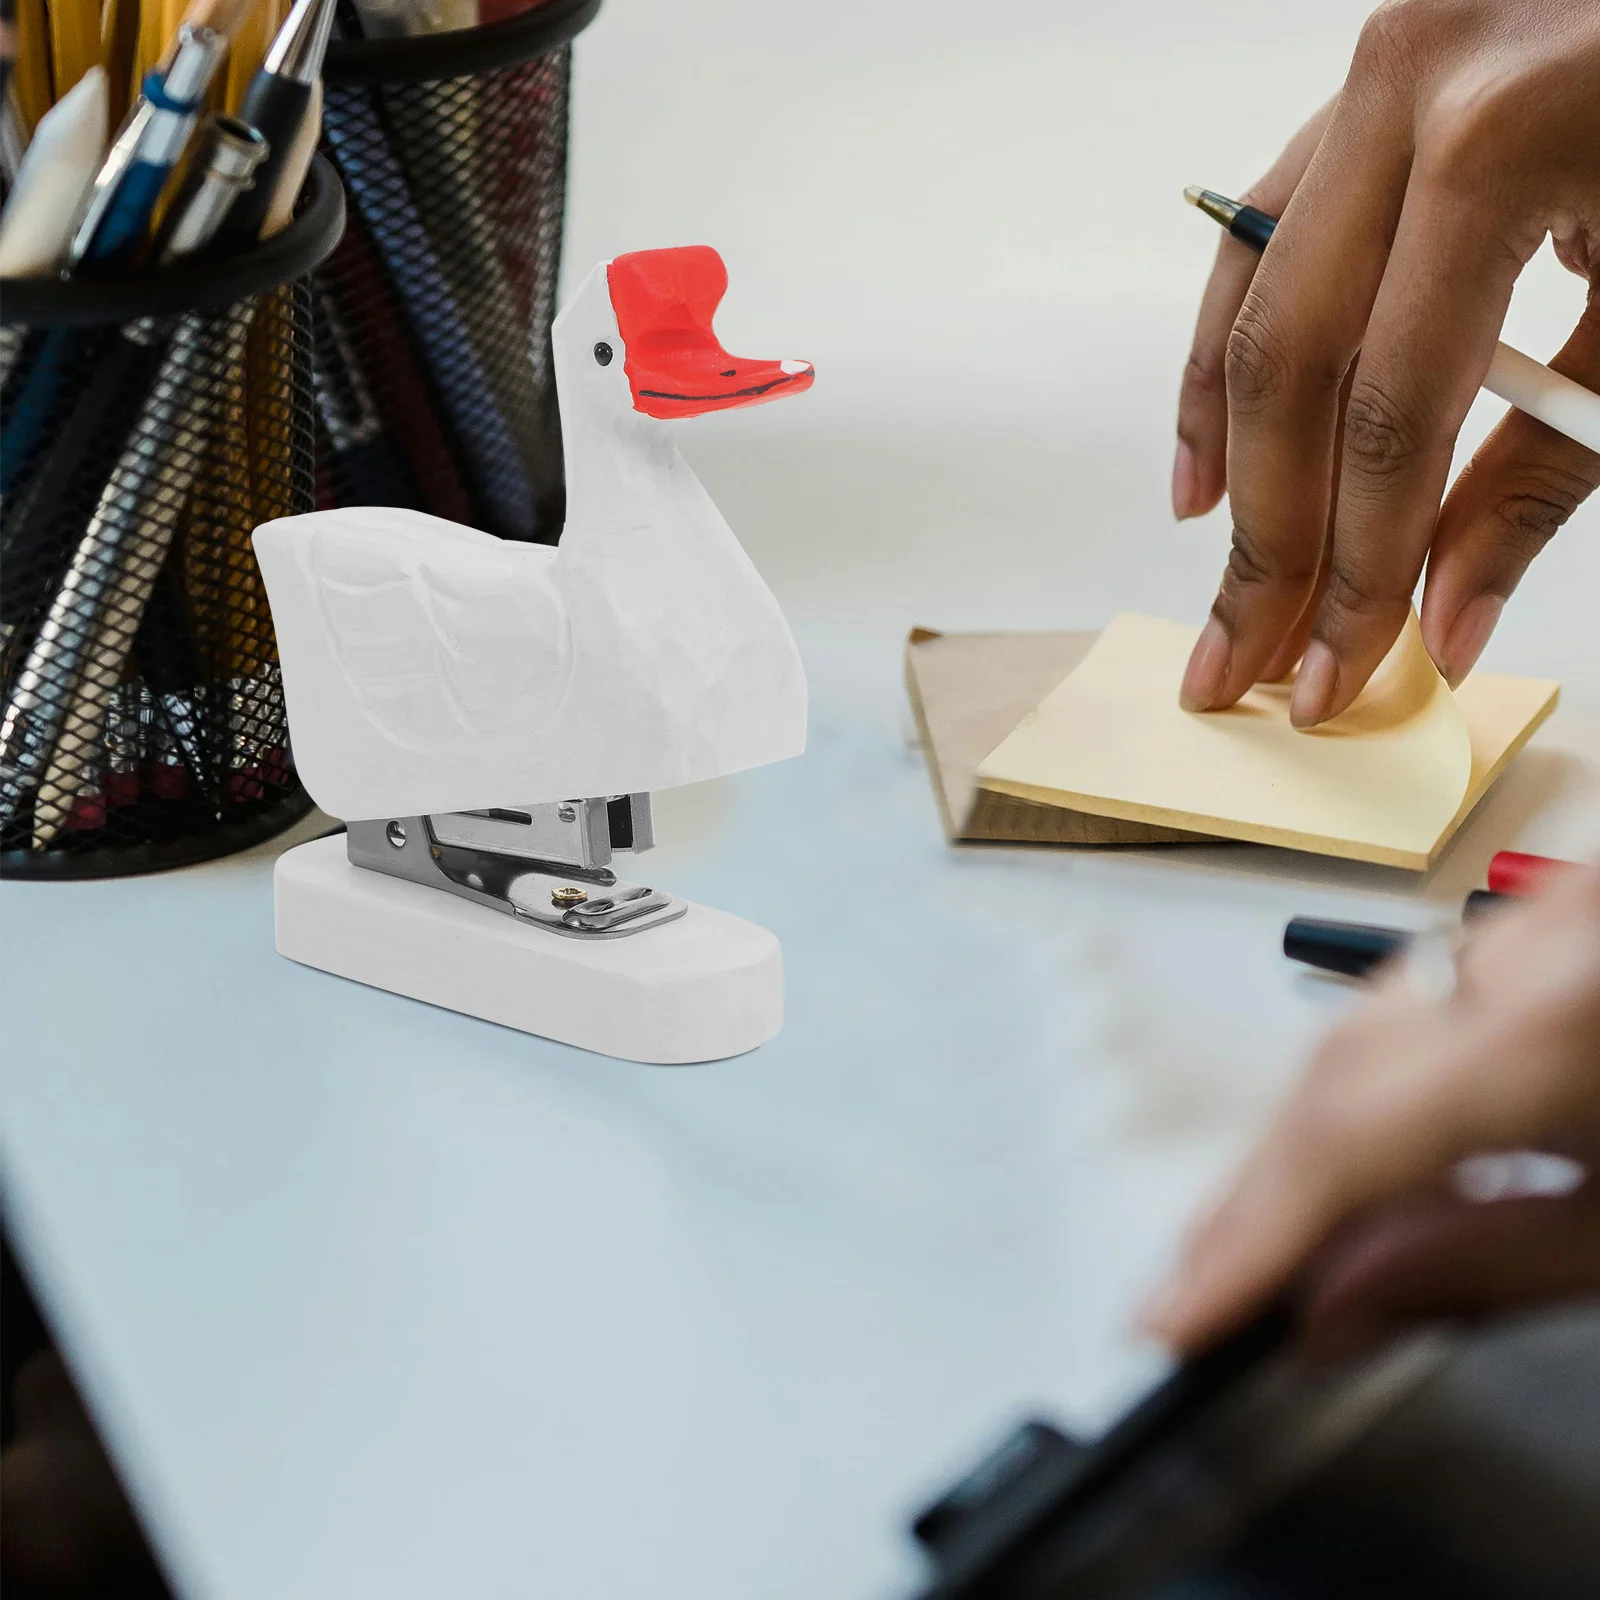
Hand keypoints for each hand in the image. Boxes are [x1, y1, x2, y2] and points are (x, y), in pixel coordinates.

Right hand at [1141, 864, 1599, 1360]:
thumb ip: (1467, 1267)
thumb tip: (1328, 1303)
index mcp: (1563, 1035)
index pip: (1346, 1138)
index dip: (1243, 1234)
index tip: (1176, 1308)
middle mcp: (1532, 955)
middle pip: (1332, 1073)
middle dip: (1254, 1194)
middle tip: (1198, 1286)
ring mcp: (1534, 929)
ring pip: (1359, 1031)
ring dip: (1299, 1144)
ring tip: (1256, 1234)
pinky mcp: (1539, 929)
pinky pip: (1408, 1003)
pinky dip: (1360, 1089)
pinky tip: (1340, 1150)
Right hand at [1174, 0, 1599, 726]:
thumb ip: (1544, 475)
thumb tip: (1440, 617)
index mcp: (1501, 144)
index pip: (1393, 413)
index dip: (1358, 564)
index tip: (1336, 671)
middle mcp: (1407, 95)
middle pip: (1289, 369)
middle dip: (1266, 540)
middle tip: (1243, 660)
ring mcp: (1371, 81)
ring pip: (1250, 308)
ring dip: (1229, 462)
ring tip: (1225, 578)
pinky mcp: (1363, 95)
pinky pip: (1261, 242)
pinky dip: (1227, 355)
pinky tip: (1213, 455)